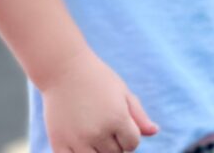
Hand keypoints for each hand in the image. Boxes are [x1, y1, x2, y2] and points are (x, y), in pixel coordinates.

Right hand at [41, 51, 157, 152]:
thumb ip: (139, 115)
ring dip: (99, 151)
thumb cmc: (96, 78)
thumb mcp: (122, 92)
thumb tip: (154, 132)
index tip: (121, 122)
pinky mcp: (59, 143)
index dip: (130, 135)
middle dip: (115, 143)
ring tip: (94, 133)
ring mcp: (77, 140)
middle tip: (105, 124)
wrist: (62, 69)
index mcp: (117, 119)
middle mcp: (98, 132)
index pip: (133, 144)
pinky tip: (79, 140)